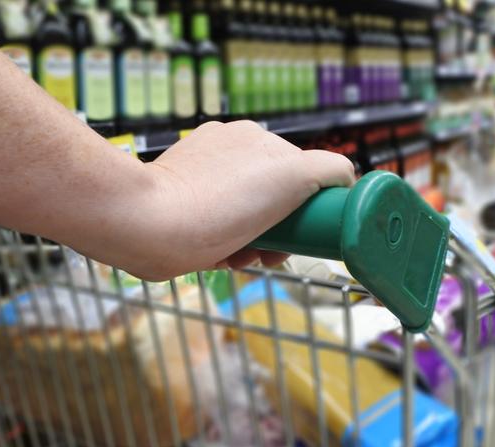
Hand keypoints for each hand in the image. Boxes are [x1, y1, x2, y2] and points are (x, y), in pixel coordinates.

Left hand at [108, 121, 354, 280]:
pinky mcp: (183, 202)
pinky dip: (227, 246)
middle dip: (281, 231)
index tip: (302, 236)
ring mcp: (203, 176)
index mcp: (256, 139)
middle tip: (271, 254)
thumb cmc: (220, 204)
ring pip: (249, 217)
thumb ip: (328, 169)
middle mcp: (229, 152)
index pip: (300, 174)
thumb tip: (344, 177)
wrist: (150, 226)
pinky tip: (221, 257)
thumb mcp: (292, 176)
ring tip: (242, 258)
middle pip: (275, 199)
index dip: (307, 209)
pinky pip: (221, 227)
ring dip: (256, 243)